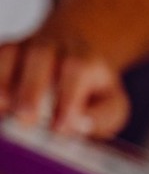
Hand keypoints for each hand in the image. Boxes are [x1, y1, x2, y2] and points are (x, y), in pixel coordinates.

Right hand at [0, 26, 129, 137]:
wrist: (75, 60)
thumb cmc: (92, 91)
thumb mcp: (111, 104)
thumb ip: (103, 115)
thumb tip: (81, 125)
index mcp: (85, 58)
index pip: (77, 70)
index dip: (67, 98)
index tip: (60, 127)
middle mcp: (53, 46)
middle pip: (40, 55)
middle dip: (31, 88)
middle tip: (26, 118)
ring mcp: (24, 47)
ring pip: (10, 52)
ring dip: (3, 81)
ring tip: (3, 107)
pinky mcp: (4, 53)